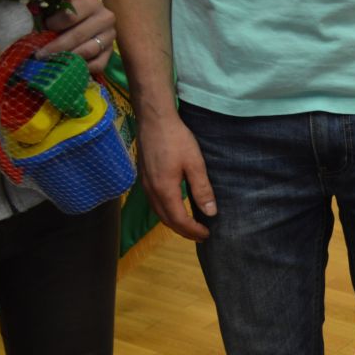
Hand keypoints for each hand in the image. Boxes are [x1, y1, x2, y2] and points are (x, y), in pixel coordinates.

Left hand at [38, 0, 115, 74]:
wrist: (87, 15)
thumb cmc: (66, 8)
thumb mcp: (57, 3)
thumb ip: (47, 11)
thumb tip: (34, 27)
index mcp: (91, 2)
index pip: (71, 15)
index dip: (54, 24)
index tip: (43, 28)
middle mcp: (105, 18)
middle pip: (78, 35)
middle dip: (57, 46)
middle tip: (41, 54)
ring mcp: (110, 36)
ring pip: (88, 50)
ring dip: (68, 58)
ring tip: (52, 61)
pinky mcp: (111, 52)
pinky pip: (98, 64)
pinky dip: (82, 68)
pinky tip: (69, 67)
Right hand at [137, 114, 216, 241]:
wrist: (154, 118)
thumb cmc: (176, 138)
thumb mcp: (195, 164)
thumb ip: (202, 189)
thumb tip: (211, 212)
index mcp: (164, 190)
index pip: (179, 220)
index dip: (192, 230)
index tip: (206, 235)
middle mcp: (151, 190)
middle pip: (166, 220)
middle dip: (183, 231)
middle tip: (200, 236)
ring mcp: (145, 183)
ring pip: (158, 212)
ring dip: (174, 223)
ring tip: (189, 227)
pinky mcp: (143, 176)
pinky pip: (154, 202)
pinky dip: (166, 212)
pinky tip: (175, 208)